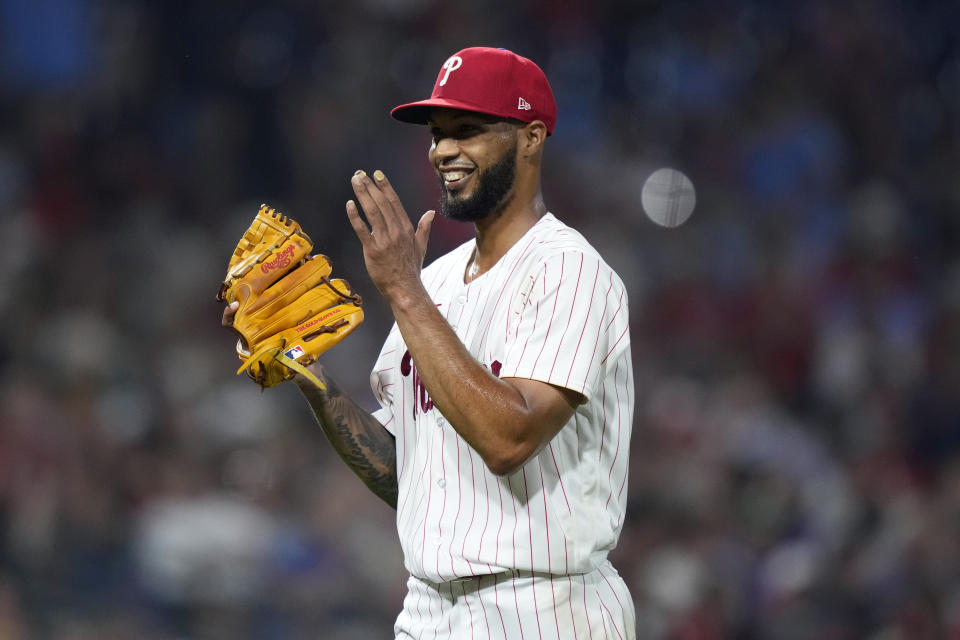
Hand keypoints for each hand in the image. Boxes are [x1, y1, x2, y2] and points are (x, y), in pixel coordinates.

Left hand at [346, 169, 433, 301]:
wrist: (405, 289)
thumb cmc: (411, 269)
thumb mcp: (421, 246)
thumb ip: (424, 228)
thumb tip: (430, 213)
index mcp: (406, 229)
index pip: (394, 202)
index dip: (385, 187)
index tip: (377, 174)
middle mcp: (396, 232)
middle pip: (382, 203)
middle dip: (370, 187)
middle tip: (360, 174)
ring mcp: (385, 241)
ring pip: (372, 212)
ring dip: (363, 195)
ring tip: (355, 181)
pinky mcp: (373, 250)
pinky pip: (362, 230)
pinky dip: (355, 216)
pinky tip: (349, 204)